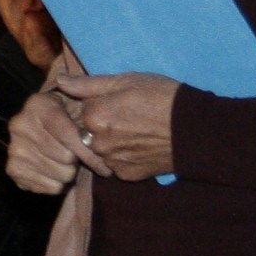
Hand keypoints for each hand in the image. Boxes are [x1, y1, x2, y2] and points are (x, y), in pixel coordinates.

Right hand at [8, 77, 100, 192]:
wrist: (47, 132)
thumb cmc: (72, 115)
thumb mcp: (81, 98)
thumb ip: (82, 88)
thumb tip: (64, 81)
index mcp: (36, 104)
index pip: (67, 134)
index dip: (88, 149)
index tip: (103, 160)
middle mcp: (19, 125)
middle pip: (64, 156)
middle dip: (78, 160)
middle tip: (80, 156)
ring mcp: (14, 149)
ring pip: (60, 174)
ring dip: (70, 173)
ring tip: (69, 164)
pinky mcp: (13, 170)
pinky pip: (49, 187)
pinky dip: (59, 184)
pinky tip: (57, 173)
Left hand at [58, 72, 179, 180]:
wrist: (194, 129)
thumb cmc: (162, 97)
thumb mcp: (127, 80)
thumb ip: (89, 84)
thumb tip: (61, 81)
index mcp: (94, 116)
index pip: (85, 108)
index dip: (103, 102)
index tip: (122, 101)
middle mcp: (98, 142)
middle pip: (90, 131)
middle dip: (104, 124)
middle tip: (131, 117)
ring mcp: (112, 161)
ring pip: (102, 149)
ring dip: (112, 142)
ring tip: (137, 132)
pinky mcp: (127, 175)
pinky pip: (116, 164)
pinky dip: (124, 157)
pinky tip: (141, 146)